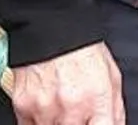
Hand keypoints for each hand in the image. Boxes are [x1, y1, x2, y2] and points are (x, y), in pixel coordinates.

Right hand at [6, 39, 125, 124]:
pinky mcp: (23, 106)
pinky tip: (45, 104)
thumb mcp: (110, 76)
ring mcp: (45, 110)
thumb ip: (114, 110)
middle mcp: (71, 109)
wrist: (50, 23)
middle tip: (75, 110)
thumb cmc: (81, 47)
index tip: (92, 122)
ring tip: (60, 104)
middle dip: (77, 122)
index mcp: (96, 101)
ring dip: (56, 121)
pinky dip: (38, 119)